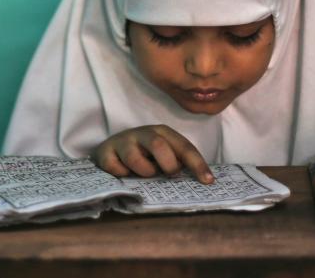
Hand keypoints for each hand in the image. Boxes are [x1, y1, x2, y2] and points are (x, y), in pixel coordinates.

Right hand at [93, 125, 214, 183]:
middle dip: (167, 164)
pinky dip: (122, 174)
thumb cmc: (144, 154)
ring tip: (143, 174)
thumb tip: (201, 179)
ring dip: (143, 172)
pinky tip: (123, 173)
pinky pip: (115, 168)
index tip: (208, 181)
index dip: (197, 164)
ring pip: (135, 158)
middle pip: (158, 145)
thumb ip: (178, 162)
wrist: (111, 148)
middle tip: (168, 174)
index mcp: (163, 132)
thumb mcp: (164, 155)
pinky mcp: (106, 151)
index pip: (184, 147)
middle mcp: (144, 133)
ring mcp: (123, 141)